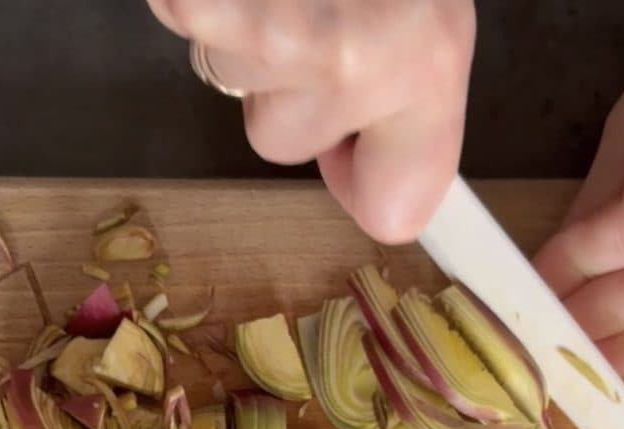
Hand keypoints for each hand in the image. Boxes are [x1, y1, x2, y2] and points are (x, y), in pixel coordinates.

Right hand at [146, 0, 475, 243]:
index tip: (367, 159)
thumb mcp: (430, 8)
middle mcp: (350, 63)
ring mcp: (264, 40)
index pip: (395, 212)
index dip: (372, 185)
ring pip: (240, 89)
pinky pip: (192, 26)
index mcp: (427, 64)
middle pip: (285, 144)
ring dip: (253, 35)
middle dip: (292, 87)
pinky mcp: (194, 3)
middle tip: (320, 10)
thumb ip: (413, 99)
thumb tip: (373, 170)